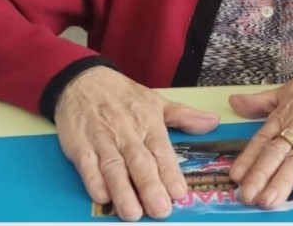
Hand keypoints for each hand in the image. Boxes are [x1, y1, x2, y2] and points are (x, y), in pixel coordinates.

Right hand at [54, 67, 219, 220]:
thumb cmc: (122, 94)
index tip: (179, 192)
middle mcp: (126, 132)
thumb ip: (183, 116)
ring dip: (123, 190)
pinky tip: (102, 197)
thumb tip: (213, 122)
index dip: (170, 172)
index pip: (160, 149)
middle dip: (149, 186)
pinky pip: (87, 165)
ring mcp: (102, 139)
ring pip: (113, 166)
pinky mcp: (79, 145)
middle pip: (139, 161)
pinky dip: (93, 181)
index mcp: (147, 121)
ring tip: (133, 212)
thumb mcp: (155, 100)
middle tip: (160, 209)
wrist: (83, 80)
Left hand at [228, 54, 292, 209]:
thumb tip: (235, 102)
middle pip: (275, 153)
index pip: (261, 140)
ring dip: (282, 181)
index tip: (235, 176)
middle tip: (247, 196)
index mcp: (283, 115)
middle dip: (260, 176)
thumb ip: (261, 102)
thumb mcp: (287, 91)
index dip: (248, 159)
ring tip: (270, 200)